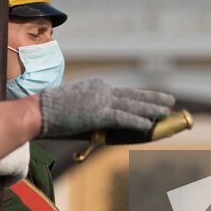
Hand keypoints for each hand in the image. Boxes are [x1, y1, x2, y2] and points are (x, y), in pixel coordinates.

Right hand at [36, 78, 173, 138]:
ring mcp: (101, 101)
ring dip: (151, 109)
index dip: (140, 98)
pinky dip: (137, 121)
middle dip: (153, 99)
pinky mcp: (98, 113)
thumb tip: (98, 120)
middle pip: (133, 95)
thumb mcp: (75, 104)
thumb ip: (90, 109)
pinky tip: (149, 124)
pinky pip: (123, 117)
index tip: (153, 100)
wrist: (40, 110)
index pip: (123, 93)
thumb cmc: (52, 110)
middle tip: (170, 100)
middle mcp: (102, 90)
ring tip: (166, 111)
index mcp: (97, 87)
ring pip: (133, 104)